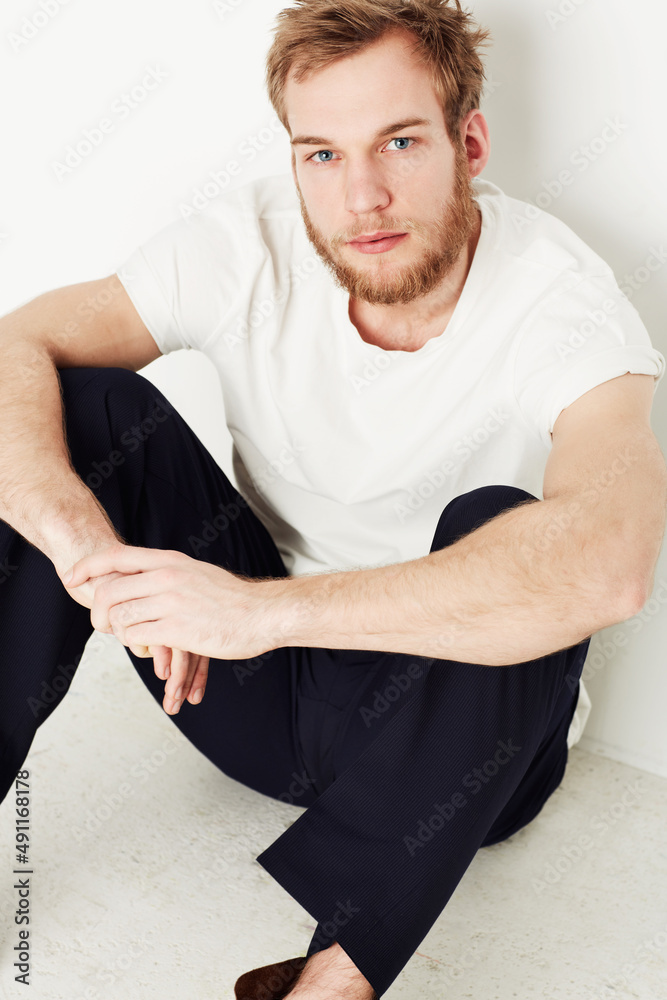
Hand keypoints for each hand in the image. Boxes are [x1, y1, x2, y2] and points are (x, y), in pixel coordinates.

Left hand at [59, 542, 286, 705]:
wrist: (262, 614)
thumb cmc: (233, 599)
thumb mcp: (197, 573)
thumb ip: (170, 574)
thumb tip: (145, 580)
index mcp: (170, 561)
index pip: (116, 556)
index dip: (88, 567)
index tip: (72, 578)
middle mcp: (167, 576)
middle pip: (109, 590)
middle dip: (97, 611)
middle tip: (102, 624)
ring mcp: (171, 602)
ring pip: (119, 617)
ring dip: (118, 632)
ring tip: (131, 639)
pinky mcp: (177, 629)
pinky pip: (136, 637)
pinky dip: (135, 645)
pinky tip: (149, 649)